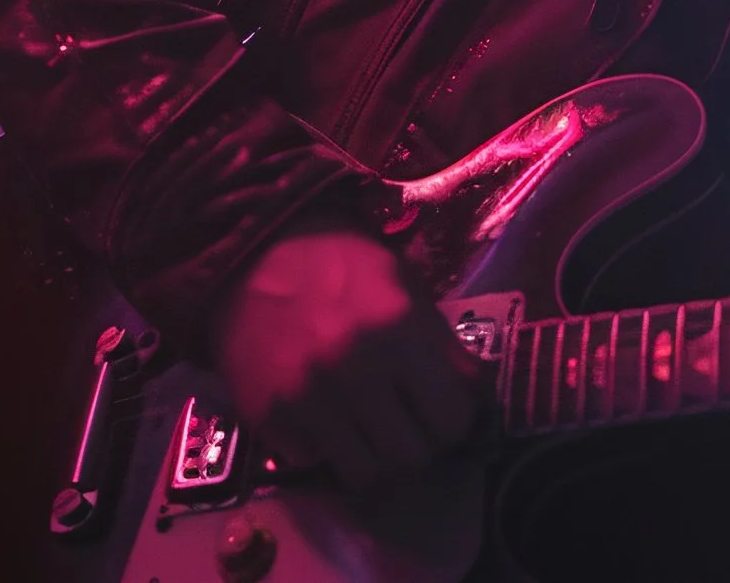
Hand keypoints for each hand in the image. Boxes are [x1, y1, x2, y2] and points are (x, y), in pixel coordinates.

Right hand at [211, 226, 487, 490]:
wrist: (255, 255)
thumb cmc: (343, 264)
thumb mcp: (407, 288)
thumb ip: (441, 345)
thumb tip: (473, 396)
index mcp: (401, 334)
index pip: (451, 420)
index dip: (454, 421)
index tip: (446, 413)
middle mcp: (357, 373)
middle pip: (410, 457)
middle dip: (418, 447)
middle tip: (412, 430)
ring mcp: (309, 400)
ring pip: (363, 474)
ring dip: (374, 459)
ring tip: (372, 435)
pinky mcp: (269, 417)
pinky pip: (313, 461)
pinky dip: (325, 450)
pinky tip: (327, 421)